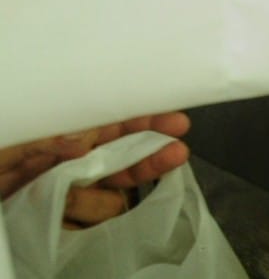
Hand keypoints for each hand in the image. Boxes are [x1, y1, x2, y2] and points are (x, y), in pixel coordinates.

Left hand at [0, 112, 190, 228]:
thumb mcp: (4, 145)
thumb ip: (37, 141)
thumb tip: (76, 141)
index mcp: (50, 136)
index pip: (102, 121)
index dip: (138, 118)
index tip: (173, 120)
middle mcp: (58, 161)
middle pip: (114, 155)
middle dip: (147, 152)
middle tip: (179, 149)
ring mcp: (54, 193)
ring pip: (103, 191)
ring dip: (111, 189)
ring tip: (89, 196)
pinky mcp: (49, 221)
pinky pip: (82, 220)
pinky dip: (87, 213)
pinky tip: (83, 210)